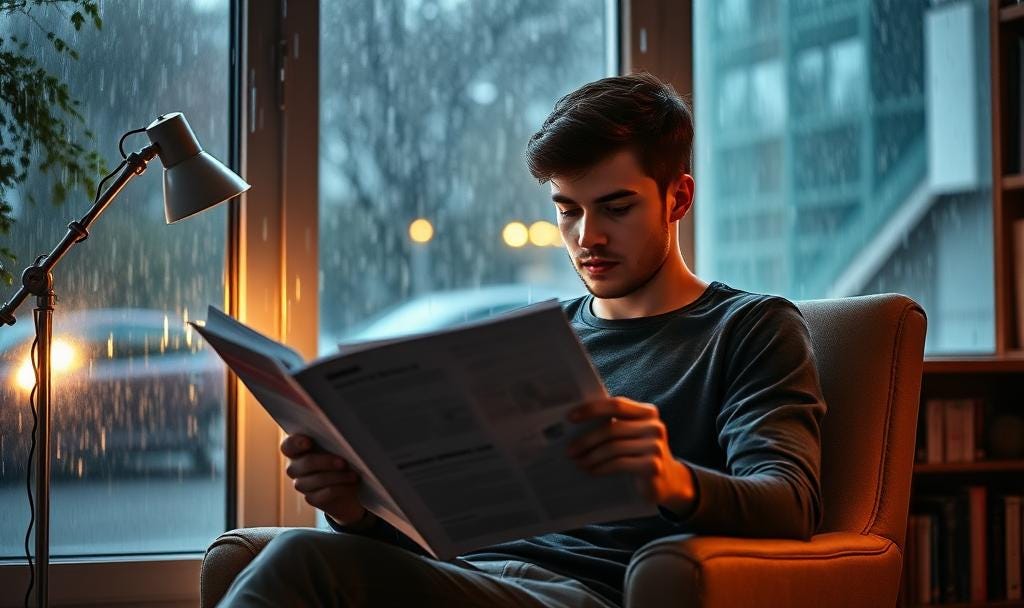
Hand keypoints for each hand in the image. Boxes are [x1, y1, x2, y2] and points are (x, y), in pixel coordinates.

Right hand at [281, 434, 366, 525]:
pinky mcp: (311, 498)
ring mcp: (301, 484)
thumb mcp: (336, 448)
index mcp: (297, 450)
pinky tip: (350, 485)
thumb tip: (340, 441)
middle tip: (343, 462)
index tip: (309, 442)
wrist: (349, 487)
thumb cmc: (341, 459)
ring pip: (315, 480)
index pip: (288, 446)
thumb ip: (332, 442)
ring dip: (336, 477)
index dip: (295, 443)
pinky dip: (339, 489)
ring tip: (353, 475)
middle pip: (305, 463)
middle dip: (325, 462)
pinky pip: (322, 495)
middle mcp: (295, 467)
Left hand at [567, 397, 695, 515]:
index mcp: (647, 412)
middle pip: (611, 428)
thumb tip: (575, 424)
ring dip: (590, 456)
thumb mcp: (630, 435)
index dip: (591, 409)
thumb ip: (613, 424)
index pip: (616, 404)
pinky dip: (601, 468)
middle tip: (569, 450)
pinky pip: (619, 464)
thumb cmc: (640, 454)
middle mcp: (655, 426)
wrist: (667, 482)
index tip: (570, 418)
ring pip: (613, 447)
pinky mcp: (653, 466)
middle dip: (586, 439)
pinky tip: (591, 471)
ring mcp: (656, 446)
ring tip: (578, 462)